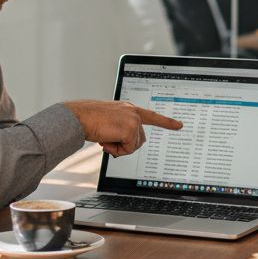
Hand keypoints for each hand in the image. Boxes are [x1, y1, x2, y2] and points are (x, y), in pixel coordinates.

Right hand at [63, 100, 182, 156]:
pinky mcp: (130, 128)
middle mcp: (132, 112)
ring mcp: (132, 119)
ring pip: (134, 145)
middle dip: (125, 145)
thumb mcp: (108, 122)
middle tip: (108, 140)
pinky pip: (128, 149)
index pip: (151, 116)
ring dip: (119, 147)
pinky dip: (116, 150)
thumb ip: (121, 129)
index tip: (179, 125)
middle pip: (140, 139)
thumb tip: (125, 145)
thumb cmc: (88, 119)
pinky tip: (106, 141)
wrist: (78, 117)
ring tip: (105, 138)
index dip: (166, 122)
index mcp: (128, 108)